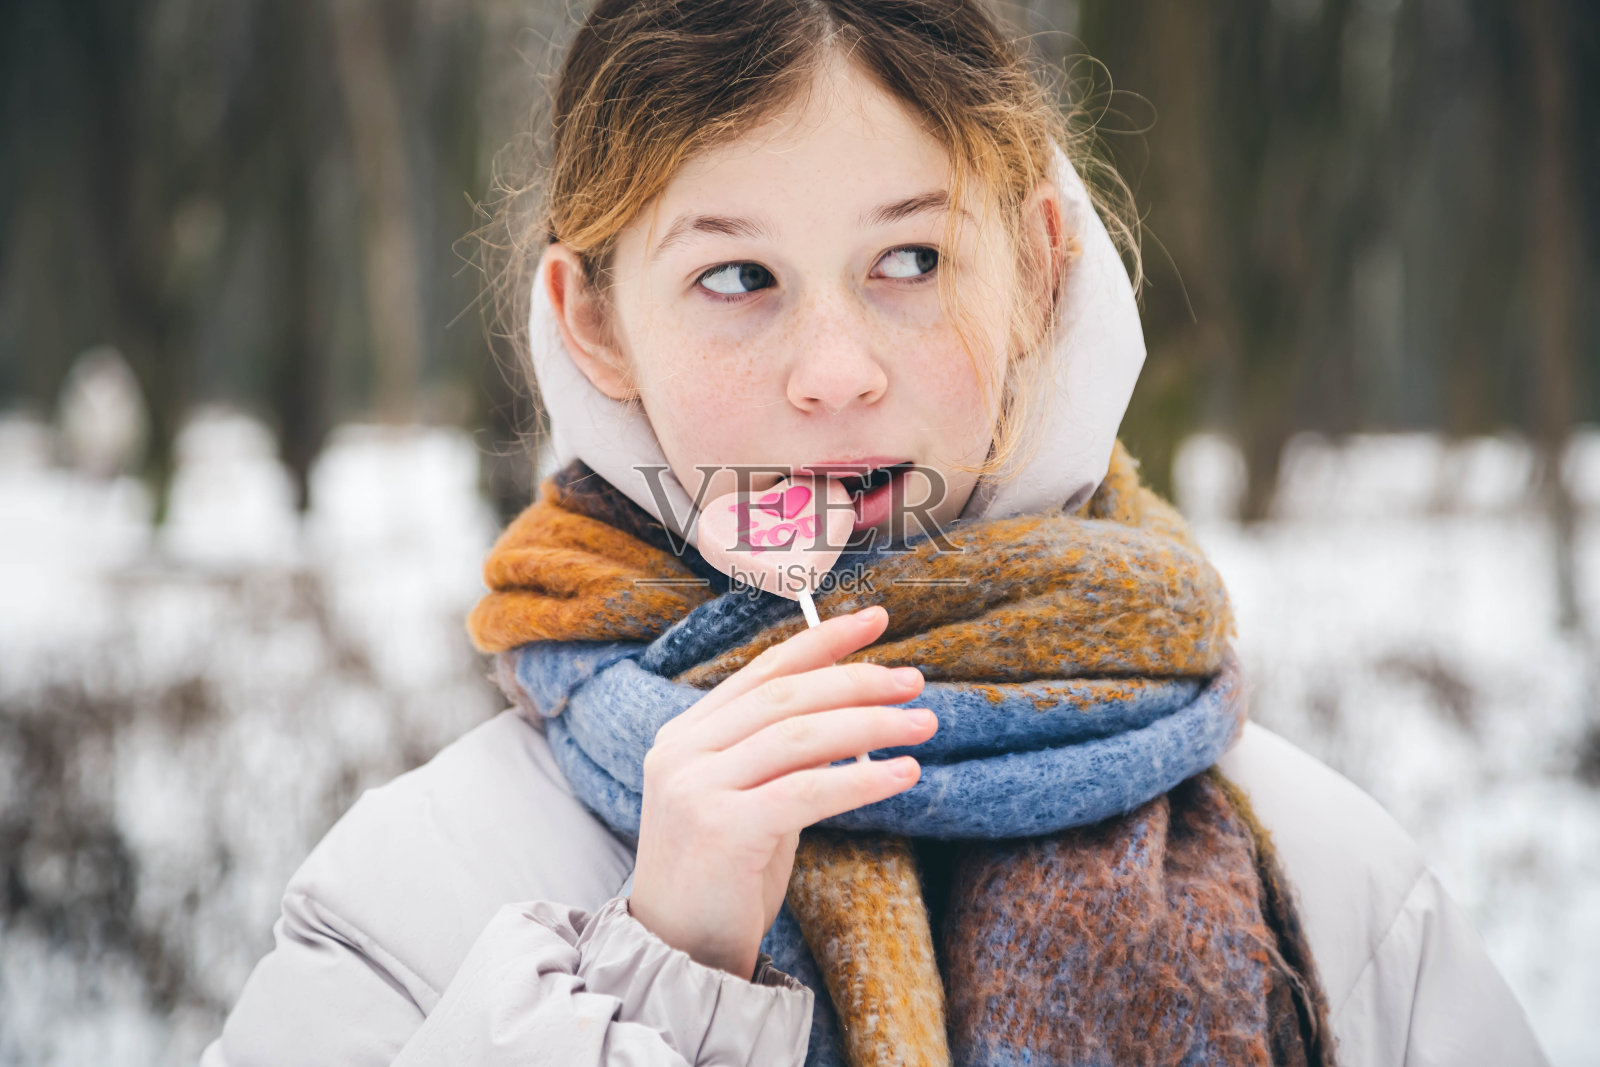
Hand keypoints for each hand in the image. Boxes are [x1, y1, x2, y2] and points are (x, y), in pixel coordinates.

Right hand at [627, 604, 934, 979]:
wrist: (678, 950)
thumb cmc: (724, 875)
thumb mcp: (751, 797)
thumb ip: (786, 754)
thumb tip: (858, 712)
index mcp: (686, 734)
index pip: (763, 671)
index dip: (821, 641)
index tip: (875, 620)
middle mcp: (683, 751)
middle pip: (785, 697)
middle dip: (856, 682)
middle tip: (913, 682)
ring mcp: (695, 788)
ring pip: (798, 737)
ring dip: (870, 726)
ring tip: (921, 725)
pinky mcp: (720, 829)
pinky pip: (805, 790)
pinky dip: (861, 780)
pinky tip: (902, 775)